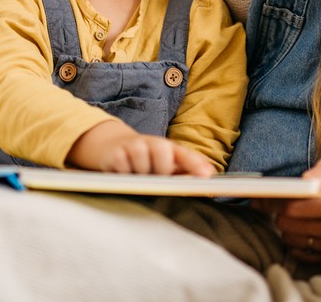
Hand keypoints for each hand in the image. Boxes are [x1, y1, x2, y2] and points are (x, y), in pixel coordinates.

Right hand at [67, 120, 215, 175]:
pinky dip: (125, 176)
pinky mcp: (115, 154)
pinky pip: (124, 170)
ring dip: (140, 175)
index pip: (184, 155)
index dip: (196, 163)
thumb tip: (208, 177)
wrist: (112, 146)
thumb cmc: (145, 160)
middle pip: (162, 154)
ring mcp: (133, 146)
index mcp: (168, 148)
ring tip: (137, 175)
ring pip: (142, 164)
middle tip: (154, 176)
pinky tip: (123, 174)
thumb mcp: (164, 164)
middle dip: (160, 170)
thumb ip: (184, 170)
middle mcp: (152, 143)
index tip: (207, 175)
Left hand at [252, 153, 320, 266]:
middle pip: (290, 226)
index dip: (273, 202)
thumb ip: (317, 174)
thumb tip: (299, 184)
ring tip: (295, 214)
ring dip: (288, 228)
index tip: (261, 196)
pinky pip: (302, 254)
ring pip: (293, 241)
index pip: (294, 209)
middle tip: (280, 202)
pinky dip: (296, 241)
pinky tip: (300, 228)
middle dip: (280, 213)